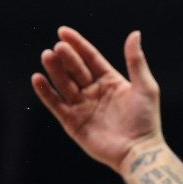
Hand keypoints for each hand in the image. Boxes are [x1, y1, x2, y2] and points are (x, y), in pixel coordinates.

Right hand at [31, 28, 162, 172]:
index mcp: (111, 81)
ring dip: (54, 71)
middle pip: (75, 70)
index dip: (77, 44)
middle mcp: (94, 92)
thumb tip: (134, 33)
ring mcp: (82, 107)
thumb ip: (135, 60)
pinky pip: (56, 104)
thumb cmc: (146, 120)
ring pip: (64, 84)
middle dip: (65, 58)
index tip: (62, 32)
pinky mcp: (72, 123)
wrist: (139, 152)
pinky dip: (45, 92)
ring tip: (46, 56)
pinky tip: (37, 79)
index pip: (90, 58)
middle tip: (57, 48)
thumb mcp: (145, 86)